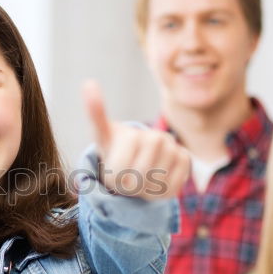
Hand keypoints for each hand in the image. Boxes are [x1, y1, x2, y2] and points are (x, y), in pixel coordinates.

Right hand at [84, 80, 189, 199]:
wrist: (131, 177)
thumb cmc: (115, 149)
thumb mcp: (103, 132)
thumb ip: (96, 111)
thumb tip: (88, 83)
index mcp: (114, 174)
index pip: (133, 139)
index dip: (130, 137)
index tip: (120, 148)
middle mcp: (134, 186)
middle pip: (155, 141)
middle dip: (148, 140)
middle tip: (139, 148)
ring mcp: (154, 190)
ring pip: (171, 150)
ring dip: (164, 147)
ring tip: (150, 155)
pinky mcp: (173, 190)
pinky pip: (184, 160)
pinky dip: (178, 156)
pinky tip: (164, 161)